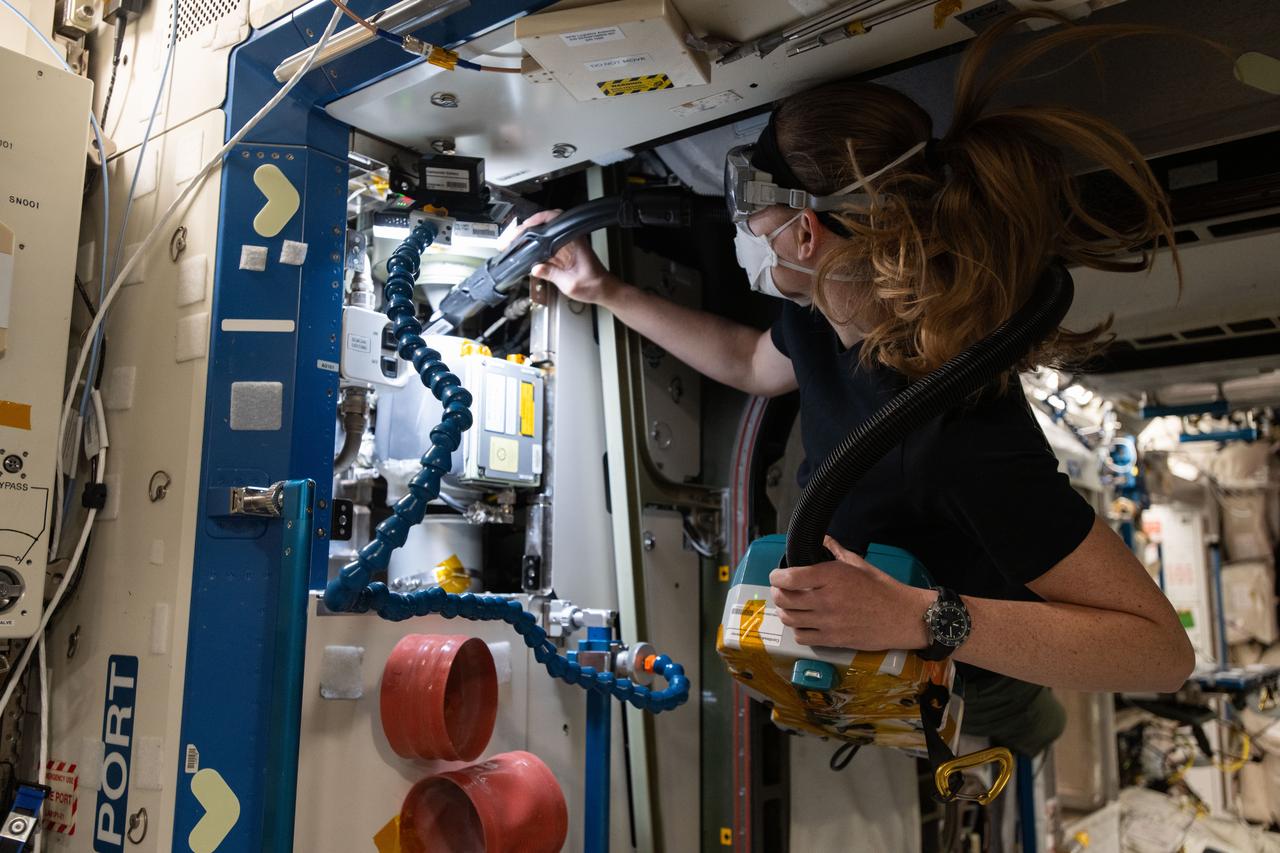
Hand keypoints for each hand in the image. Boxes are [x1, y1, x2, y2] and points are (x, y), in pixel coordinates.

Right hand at [517, 209, 615, 304]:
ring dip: (529, 238)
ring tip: (514, 243)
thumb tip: (535, 268)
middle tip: (514, 236)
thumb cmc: (594, 285)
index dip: (539, 219)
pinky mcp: (563, 254)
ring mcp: (566, 246)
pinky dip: (534, 249)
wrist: (603, 290)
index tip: (526, 225)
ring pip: (544, 236)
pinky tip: (524, 253)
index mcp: (575, 241)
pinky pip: (546, 248)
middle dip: (528, 228)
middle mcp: (570, 240)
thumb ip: (552, 274)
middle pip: (546, 226)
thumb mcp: (570, 283)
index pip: (555, 220)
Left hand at [770, 536, 932, 650]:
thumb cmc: (882, 589)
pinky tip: (804, 624)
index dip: (776, 577)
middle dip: (777, 593)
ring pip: (789, 619)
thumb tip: (822, 539)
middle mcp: (826, 599)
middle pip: (784, 599)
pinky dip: (798, 630)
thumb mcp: (858, 563)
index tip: (776, 576)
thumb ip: (835, 550)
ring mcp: (828, 622)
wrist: (903, 617)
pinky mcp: (832, 640)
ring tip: (790, 607)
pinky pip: (802, 637)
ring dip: (784, 612)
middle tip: (781, 590)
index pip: (789, 577)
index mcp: (831, 576)